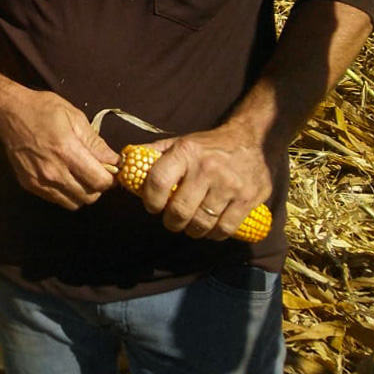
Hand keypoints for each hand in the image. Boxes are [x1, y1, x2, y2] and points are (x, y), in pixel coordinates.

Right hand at [0, 84, 118, 208]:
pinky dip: (66, 193)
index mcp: (67, 151)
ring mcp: (39, 181)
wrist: (9, 112)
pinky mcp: (30, 185)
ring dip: (82, 193)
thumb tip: (115, 161)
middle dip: (98, 186)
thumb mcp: (75, 117)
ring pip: (74, 203)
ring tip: (79, 175)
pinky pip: (57, 200)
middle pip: (89, 197)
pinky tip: (64, 176)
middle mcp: (53, 171)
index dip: (111, 179)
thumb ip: (96, 142)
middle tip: (96, 172)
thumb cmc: (44, 109)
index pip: (99, 181)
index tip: (112, 171)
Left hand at [136, 124, 272, 238]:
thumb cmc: (206, 146)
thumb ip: (153, 154)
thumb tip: (125, 165)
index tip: (152, 206)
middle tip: (171, 221)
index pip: (159, 182)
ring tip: (189, 226)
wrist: (248, 139)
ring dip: (192, 230)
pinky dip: (215, 234)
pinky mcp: (248, 198)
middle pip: (180, 210)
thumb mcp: (178, 142)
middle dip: (171, 222)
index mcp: (186, 152)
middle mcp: (207, 168)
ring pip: (202, 222)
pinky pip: (226, 228)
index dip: (151, 200)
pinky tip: (211, 228)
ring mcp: (230, 184)